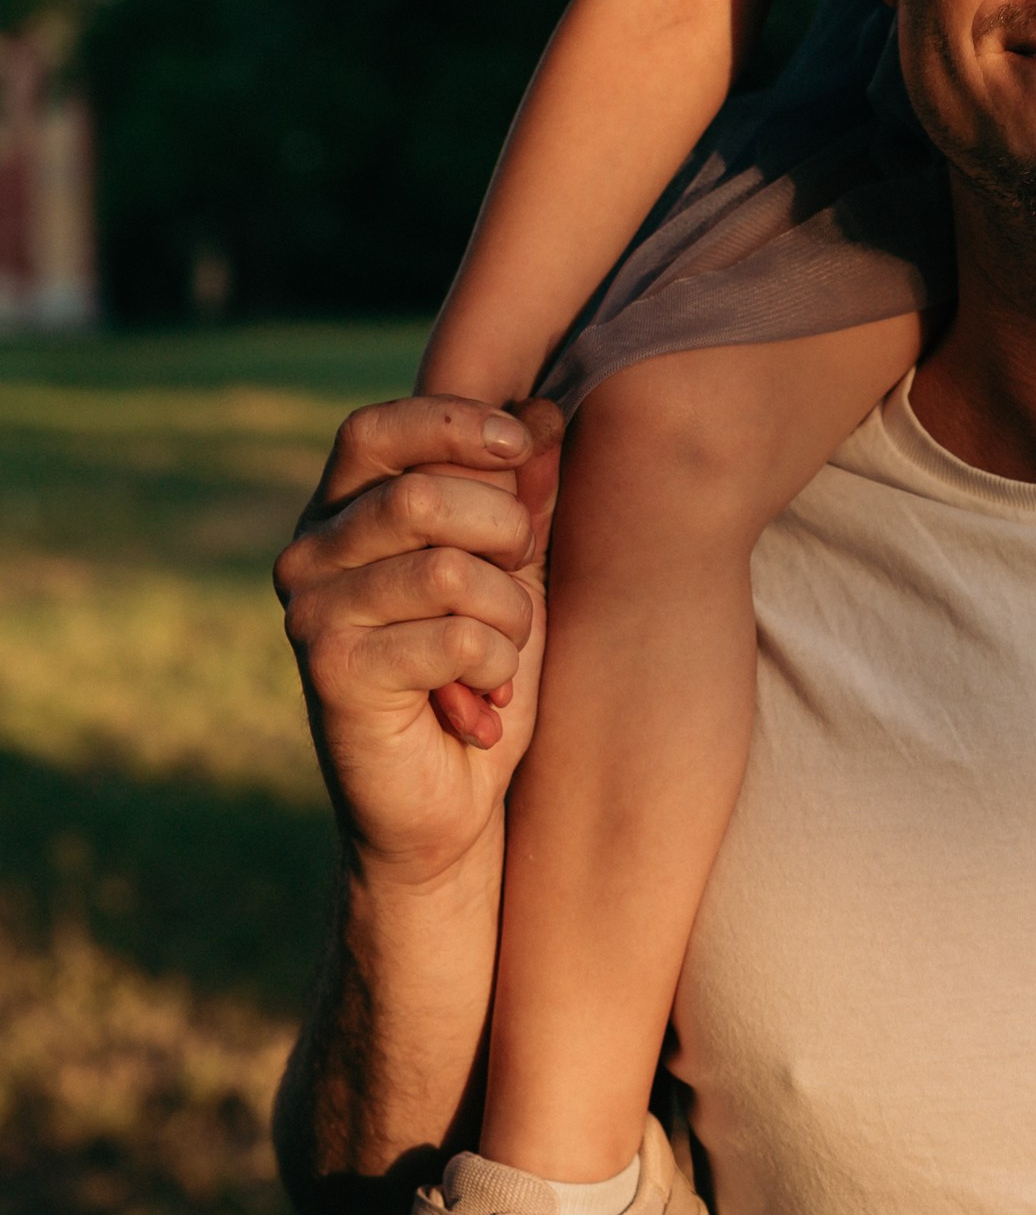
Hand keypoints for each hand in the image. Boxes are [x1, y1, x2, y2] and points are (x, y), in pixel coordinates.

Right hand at [274, 396, 563, 890]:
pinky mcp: (332, 672)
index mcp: (342, 514)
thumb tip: (546, 412)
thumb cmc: (479, 676)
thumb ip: (522, 496)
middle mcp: (309, 555)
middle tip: (518, 587)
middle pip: (421, 497)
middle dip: (503, 536)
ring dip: (507, 616)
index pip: (379, 430)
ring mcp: (312, 614)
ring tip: (501, 656)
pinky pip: (451, 637)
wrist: (451, 802)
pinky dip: (494, 666)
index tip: (522, 447)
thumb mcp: (514, 574)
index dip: (454, 422)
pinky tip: (481, 699)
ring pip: (447, 571)